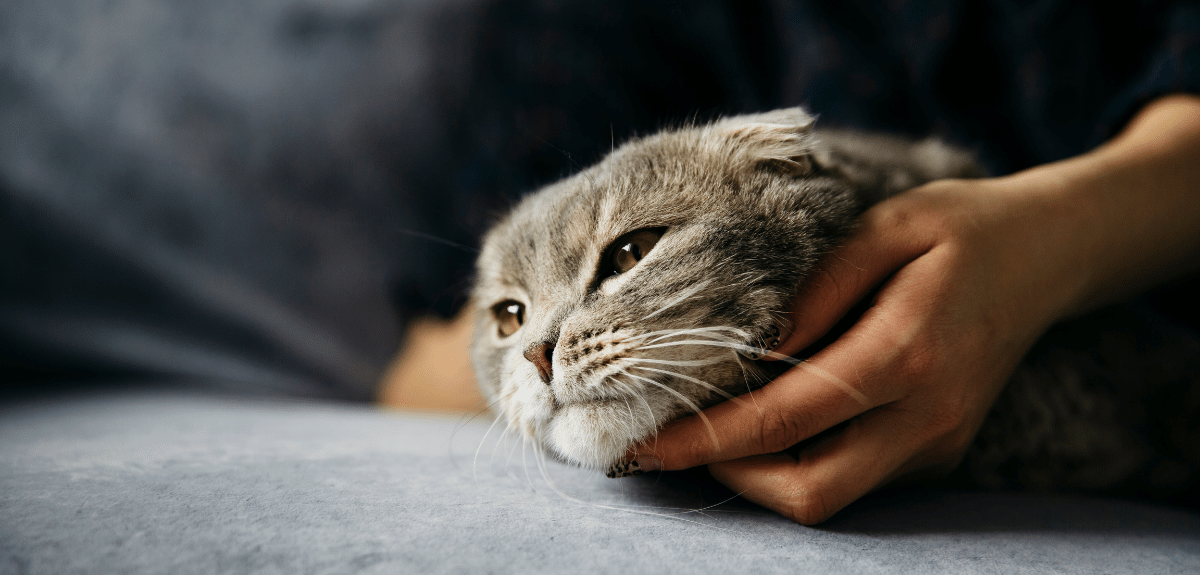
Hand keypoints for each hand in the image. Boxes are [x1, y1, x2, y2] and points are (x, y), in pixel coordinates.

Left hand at [622, 94, 1199, 523]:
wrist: (1049, 254)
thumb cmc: (959, 227)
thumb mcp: (883, 228)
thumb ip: (813, 291)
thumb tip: (749, 352)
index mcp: (908, 353)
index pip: (784, 421)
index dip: (704, 440)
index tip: (642, 444)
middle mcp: (928, 416)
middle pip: (809, 491)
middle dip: (726, 476)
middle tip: (667, 442)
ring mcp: (938, 442)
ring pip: (829, 495)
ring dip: (758, 474)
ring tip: (706, 425)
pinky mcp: (938, 449)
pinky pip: (853, 476)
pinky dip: (796, 459)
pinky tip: (764, 415)